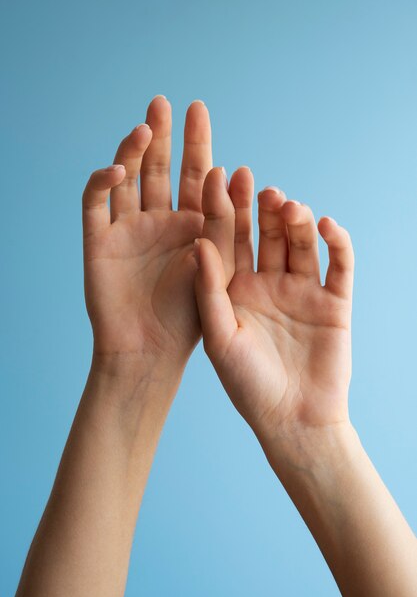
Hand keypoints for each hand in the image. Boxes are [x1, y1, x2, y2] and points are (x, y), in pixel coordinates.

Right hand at [82, 96, 235, 377]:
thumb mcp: (216, 265)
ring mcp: (127, 229)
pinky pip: (96, 204)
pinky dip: (103, 183)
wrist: (151, 351)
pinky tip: (118, 169)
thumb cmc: (189, 315)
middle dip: (162, 137)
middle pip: (159, 169)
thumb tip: (228, 171)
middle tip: (166, 103)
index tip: (200, 113)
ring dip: (133, 152)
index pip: (193, 177)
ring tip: (146, 126)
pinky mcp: (98, 240)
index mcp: (189, 226)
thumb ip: (223, 223)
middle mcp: (158, 222)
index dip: (196, 145)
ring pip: (128, 179)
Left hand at [194, 175, 353, 443]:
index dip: (221, 209)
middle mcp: (266, 284)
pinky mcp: (333, 301)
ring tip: (287, 205)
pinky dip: (335, 243)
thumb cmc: (248, 385)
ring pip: (299, 244)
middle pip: (262, 235)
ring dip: (294, 221)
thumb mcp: (219, 337)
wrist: (294, 421)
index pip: (226, 240)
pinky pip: (338, 265)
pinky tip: (325, 225)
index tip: (217, 175)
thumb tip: (198, 242)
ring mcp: (301, 290)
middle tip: (253, 182)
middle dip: (258, 208)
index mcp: (233, 290)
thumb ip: (208, 290)